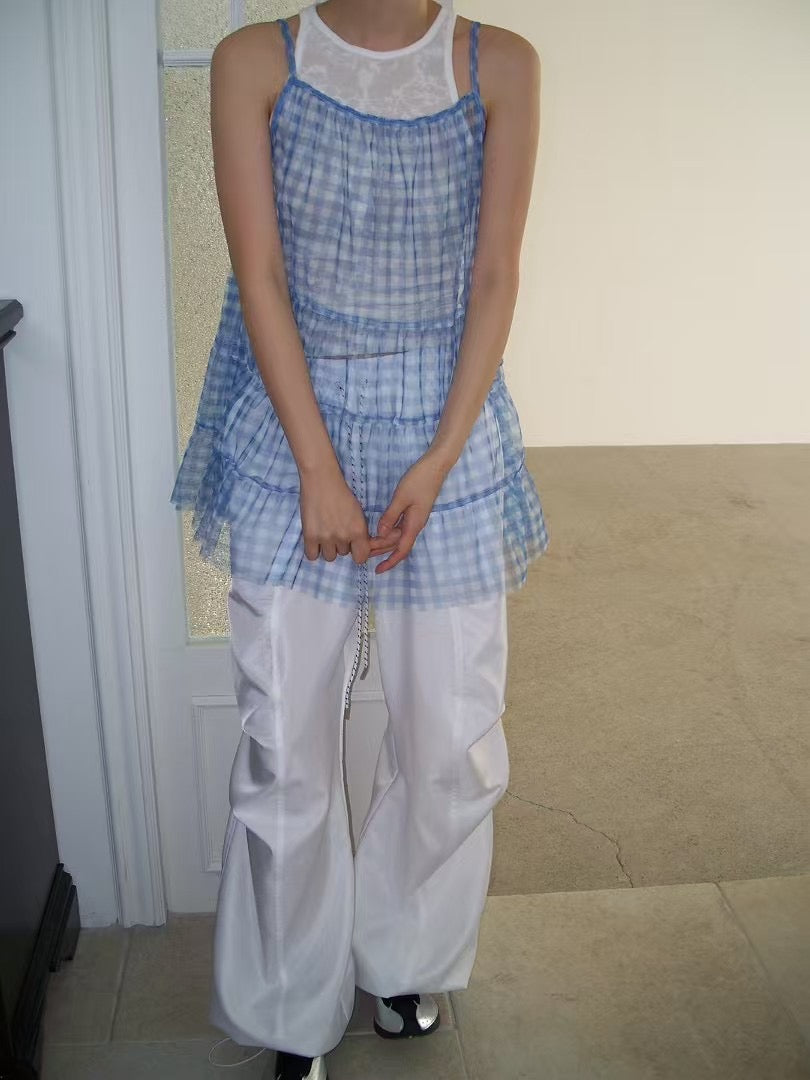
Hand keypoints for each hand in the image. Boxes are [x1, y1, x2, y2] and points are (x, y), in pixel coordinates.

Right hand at [299, 463, 373, 563]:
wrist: (321, 480)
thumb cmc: (342, 494)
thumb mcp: (358, 513)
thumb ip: (359, 532)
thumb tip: (359, 548)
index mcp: (358, 531)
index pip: (361, 558)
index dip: (357, 553)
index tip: (353, 546)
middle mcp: (343, 536)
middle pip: (343, 554)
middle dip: (341, 544)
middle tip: (335, 529)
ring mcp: (325, 537)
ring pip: (329, 556)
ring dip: (327, 547)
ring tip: (325, 531)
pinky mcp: (310, 536)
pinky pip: (312, 556)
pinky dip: (314, 550)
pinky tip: (315, 539)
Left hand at [371, 451, 449, 574]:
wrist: (436, 466)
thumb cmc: (419, 480)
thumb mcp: (401, 497)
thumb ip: (391, 516)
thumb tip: (381, 534)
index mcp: (414, 524)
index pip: (401, 550)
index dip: (390, 562)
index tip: (378, 570)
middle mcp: (415, 524)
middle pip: (398, 545)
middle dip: (381, 551)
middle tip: (363, 552)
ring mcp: (415, 518)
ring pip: (398, 536)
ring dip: (384, 542)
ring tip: (367, 544)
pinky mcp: (414, 511)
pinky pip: (400, 527)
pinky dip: (389, 532)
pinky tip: (380, 531)